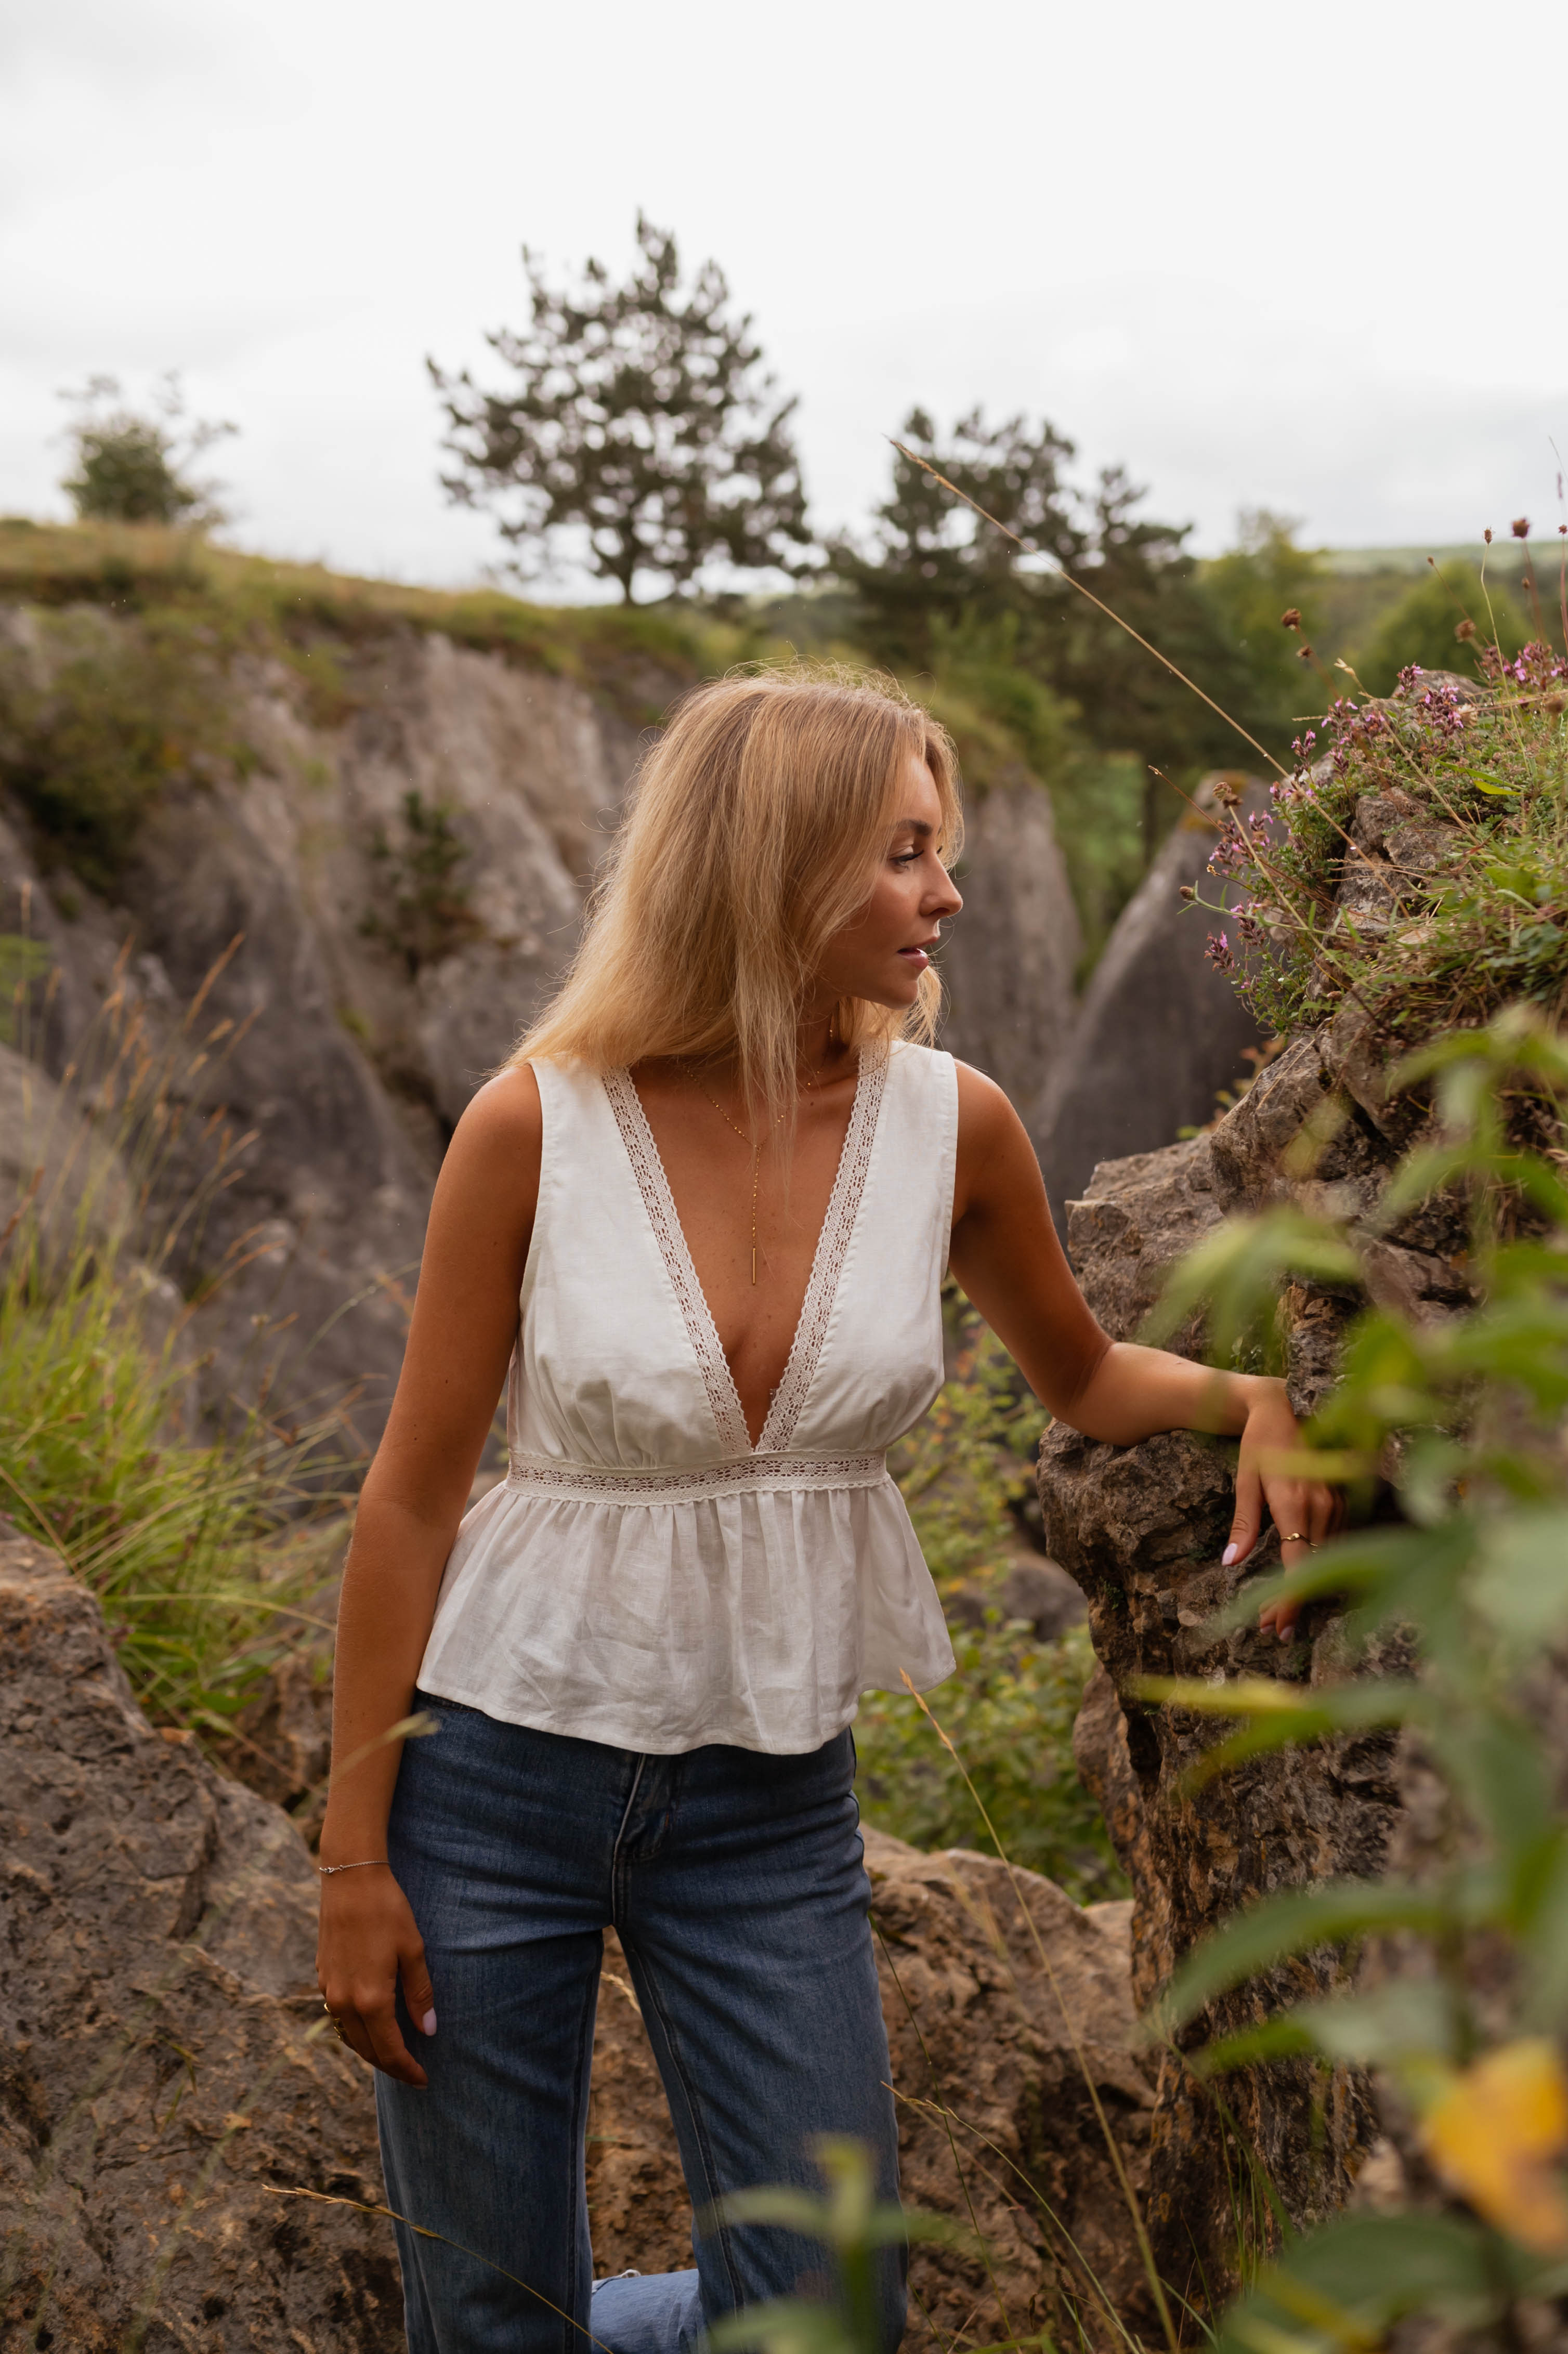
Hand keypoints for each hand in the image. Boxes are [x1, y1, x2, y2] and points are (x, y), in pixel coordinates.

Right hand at [316, 1865, 435, 2086]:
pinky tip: (371, 2025)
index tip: (423, 2080)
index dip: (407, 2069)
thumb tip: (429, 2031)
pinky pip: (338, 2018)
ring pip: (349, 2037)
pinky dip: (355, 2031)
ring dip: (370, 2051)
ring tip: (394, 2055)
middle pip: (366, 2050)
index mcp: (369, 1999)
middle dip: (390, 2066)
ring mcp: (329, 1991)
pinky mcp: (322, 1977)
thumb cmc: (387, 1910)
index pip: (389, 2050)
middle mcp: (343, 2002)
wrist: (349, 1879)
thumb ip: (419, 1994)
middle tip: (412, 2073)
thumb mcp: (413, 1950)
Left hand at [1223, 1380, 1344, 1642]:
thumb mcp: (1245, 1482)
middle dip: (1294, 1603)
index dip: (1291, 1600)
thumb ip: (1243, 1524)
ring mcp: (1336, 1504)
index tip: (1278, 1626)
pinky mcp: (1342, 1502)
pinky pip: (1332, 1543)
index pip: (1299, 1564)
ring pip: (1326, 1560)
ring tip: (1277, 1613)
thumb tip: (1230, 1564)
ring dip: (1305, 1587)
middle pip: (1313, 1569)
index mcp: (1295, 1502)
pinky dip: (1316, 1566)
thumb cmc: (1259, 1444)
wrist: (1282, 1406)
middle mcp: (1322, 1506)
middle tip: (1271, 1629)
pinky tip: (1298, 1581)